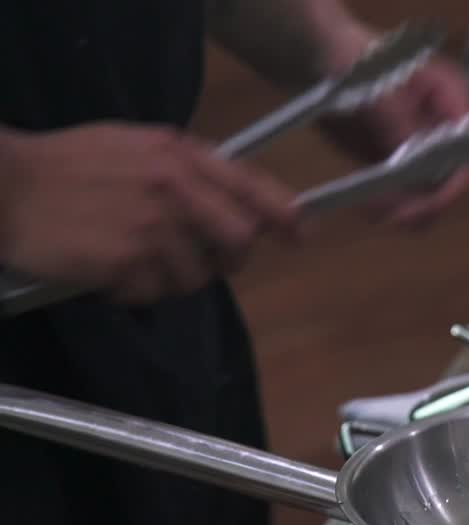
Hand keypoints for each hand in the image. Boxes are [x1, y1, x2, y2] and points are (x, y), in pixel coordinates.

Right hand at [0, 124, 298, 303]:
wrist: (8, 187)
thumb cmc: (71, 164)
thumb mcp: (137, 145)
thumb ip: (189, 169)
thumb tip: (238, 199)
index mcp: (181, 156)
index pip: (252, 187)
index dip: (284, 214)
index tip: (299, 234)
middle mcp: (177, 190)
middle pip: (239, 241)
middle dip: (228, 258)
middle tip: (203, 260)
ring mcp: (155, 228)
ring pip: (198, 275)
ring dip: (173, 278)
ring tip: (136, 259)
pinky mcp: (129, 263)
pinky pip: (156, 293)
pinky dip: (137, 290)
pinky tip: (111, 270)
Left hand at [321, 39, 468, 227]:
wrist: (319, 60)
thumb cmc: (353, 61)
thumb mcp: (376, 89)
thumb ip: (399, 125)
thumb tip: (420, 169)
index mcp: (453, 99)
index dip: (453, 181)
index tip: (425, 205)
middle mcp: (447, 127)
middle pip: (452, 178)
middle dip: (426, 203)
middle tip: (393, 218)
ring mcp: (424, 149)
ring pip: (430, 194)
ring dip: (405, 210)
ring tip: (371, 209)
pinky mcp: (400, 165)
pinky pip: (405, 196)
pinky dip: (389, 207)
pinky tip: (365, 205)